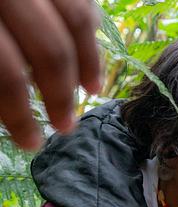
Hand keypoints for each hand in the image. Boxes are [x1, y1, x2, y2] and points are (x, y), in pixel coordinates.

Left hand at [0, 0, 101, 149]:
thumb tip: (2, 112)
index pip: (4, 71)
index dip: (18, 114)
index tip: (30, 143)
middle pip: (49, 49)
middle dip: (59, 95)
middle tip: (63, 126)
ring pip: (75, 22)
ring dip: (87, 65)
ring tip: (90, 92)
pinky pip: (80, 0)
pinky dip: (89, 31)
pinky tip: (90, 55)